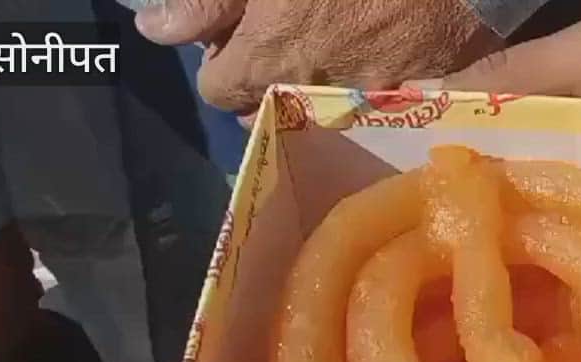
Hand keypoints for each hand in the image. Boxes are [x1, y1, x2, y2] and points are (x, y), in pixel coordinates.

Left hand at [135, 0, 499, 113]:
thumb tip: (155, 30)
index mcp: (269, 59)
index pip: (217, 91)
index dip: (219, 59)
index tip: (234, 33)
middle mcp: (316, 94)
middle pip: (270, 111)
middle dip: (265, 83)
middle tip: (281, 37)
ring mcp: (373, 99)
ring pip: (325, 111)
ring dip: (319, 85)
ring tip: (331, 43)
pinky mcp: (424, 91)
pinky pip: (386, 103)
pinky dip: (376, 84)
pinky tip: (381, 49)